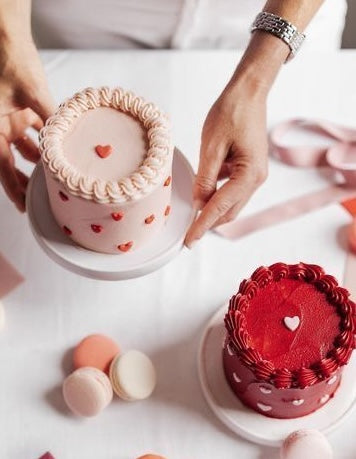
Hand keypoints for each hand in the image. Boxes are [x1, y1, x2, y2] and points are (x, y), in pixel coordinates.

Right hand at [0, 37, 54, 210]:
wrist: (7, 35)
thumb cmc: (12, 60)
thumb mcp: (34, 95)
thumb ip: (50, 120)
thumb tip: (69, 143)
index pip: (3, 167)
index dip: (14, 189)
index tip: (25, 206)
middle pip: (11, 163)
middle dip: (26, 179)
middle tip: (41, 196)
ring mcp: (9, 118)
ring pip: (23, 148)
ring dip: (38, 161)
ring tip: (54, 176)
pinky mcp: (20, 109)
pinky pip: (33, 130)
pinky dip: (44, 140)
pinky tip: (59, 149)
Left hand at [185, 83, 267, 247]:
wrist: (248, 92)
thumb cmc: (231, 113)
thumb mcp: (212, 146)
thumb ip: (205, 178)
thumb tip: (199, 204)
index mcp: (249, 175)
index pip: (220, 208)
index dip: (202, 226)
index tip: (188, 242)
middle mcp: (256, 179)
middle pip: (229, 211)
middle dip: (208, 222)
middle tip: (186, 233)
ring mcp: (255, 175)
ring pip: (230, 203)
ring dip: (212, 208)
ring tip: (192, 212)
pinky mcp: (249, 169)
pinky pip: (231, 189)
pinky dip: (217, 193)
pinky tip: (204, 187)